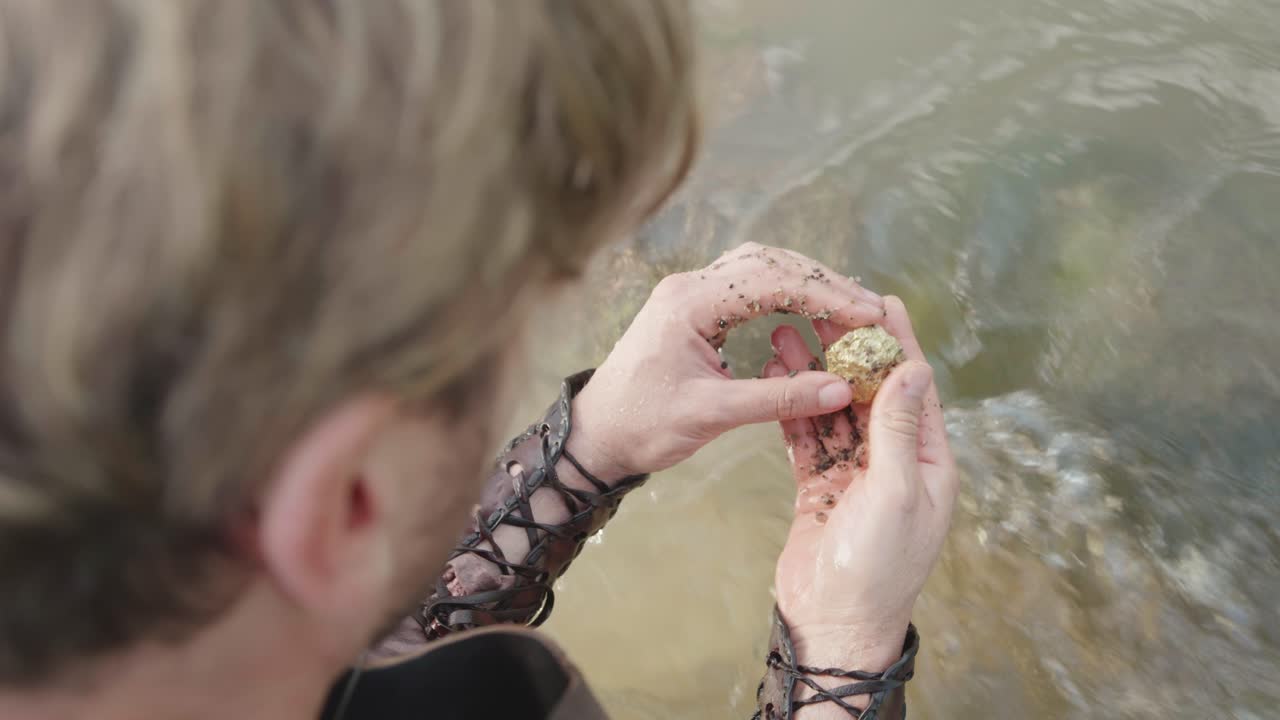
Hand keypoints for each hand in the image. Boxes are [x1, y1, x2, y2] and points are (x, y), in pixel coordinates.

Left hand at [568, 242, 885, 477]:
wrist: (595, 435)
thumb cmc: (642, 425)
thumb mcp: (711, 415)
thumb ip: (778, 398)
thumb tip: (841, 389)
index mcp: (689, 303)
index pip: (772, 281)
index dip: (826, 296)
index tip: (867, 316)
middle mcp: (689, 286)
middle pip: (770, 263)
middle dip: (824, 284)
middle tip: (870, 310)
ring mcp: (690, 293)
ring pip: (761, 268)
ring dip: (807, 284)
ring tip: (851, 309)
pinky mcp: (693, 308)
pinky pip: (748, 285)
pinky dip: (785, 294)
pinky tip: (812, 313)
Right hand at [765, 297, 956, 677]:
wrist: (832, 623)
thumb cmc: (876, 568)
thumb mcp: (896, 493)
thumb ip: (900, 430)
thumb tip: (913, 368)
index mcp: (929, 462)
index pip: (915, 388)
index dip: (900, 343)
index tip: (884, 301)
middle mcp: (896, 462)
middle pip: (871, 392)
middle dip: (847, 350)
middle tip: (822, 306)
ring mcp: (857, 473)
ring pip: (835, 410)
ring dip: (813, 374)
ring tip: (784, 332)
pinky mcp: (822, 486)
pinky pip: (809, 437)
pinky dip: (794, 408)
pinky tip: (778, 379)